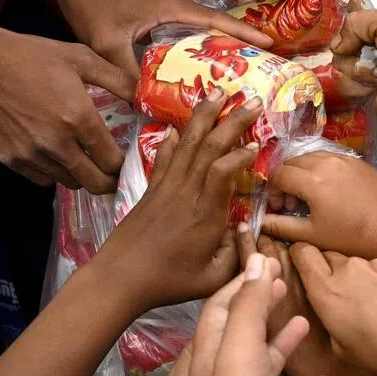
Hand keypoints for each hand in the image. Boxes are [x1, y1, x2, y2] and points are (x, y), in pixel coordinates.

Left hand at [53, 0, 268, 78]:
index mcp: (173, 7)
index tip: (269, 44)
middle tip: (261, 70)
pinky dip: (198, 51)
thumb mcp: (109, 43)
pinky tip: (199, 73)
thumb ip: (127, 73)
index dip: (243, 33)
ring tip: (238, 74)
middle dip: (240, 45)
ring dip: (220, 49)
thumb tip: (146, 104)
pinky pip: (187, 36)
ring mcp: (168, 12)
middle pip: (217, 28)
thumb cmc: (94, 7)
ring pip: (203, 32)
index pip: (217, 20)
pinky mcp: (159, 20)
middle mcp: (176, 7)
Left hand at [92, 94, 260, 312]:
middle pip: (208, 147)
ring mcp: (166, 188)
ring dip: (204, 116)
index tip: (257, 145)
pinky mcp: (150, 190)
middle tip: (251, 101)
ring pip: (187, 144)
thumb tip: (247, 230)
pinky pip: (164, 157)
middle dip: (231, 121)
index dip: (240, 154)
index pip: (223, 171)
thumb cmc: (169, 282)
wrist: (119, 278)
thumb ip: (236, 255)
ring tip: (218, 93)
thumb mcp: (213, 280)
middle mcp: (186, 193)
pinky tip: (177, 126)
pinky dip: (172, 139)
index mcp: (205, 215)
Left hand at [188, 253, 330, 375]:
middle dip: (261, 308)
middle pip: (241, 337)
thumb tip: (258, 260)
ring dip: (282, 345)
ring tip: (305, 321)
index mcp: (209, 362)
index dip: (241, 285)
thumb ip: (250, 309)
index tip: (265, 261)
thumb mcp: (241, 357)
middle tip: (286, 284)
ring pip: (265, 371)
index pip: (220, 311)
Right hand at [261, 151, 376, 258]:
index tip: (277, 205)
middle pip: (292, 161)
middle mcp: (326, 162)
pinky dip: (320, 168)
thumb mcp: (311, 235)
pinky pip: (330, 156)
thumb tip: (258, 222)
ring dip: (302, 171)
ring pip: (311, 155)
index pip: (279, 173)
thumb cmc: (348, 237)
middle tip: (290, 203)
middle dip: (285, 178)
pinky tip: (327, 189)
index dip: (272, 189)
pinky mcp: (358, 161)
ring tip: (308, 194)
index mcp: (312, 180)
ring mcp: (344, 159)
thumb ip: (281, 226)